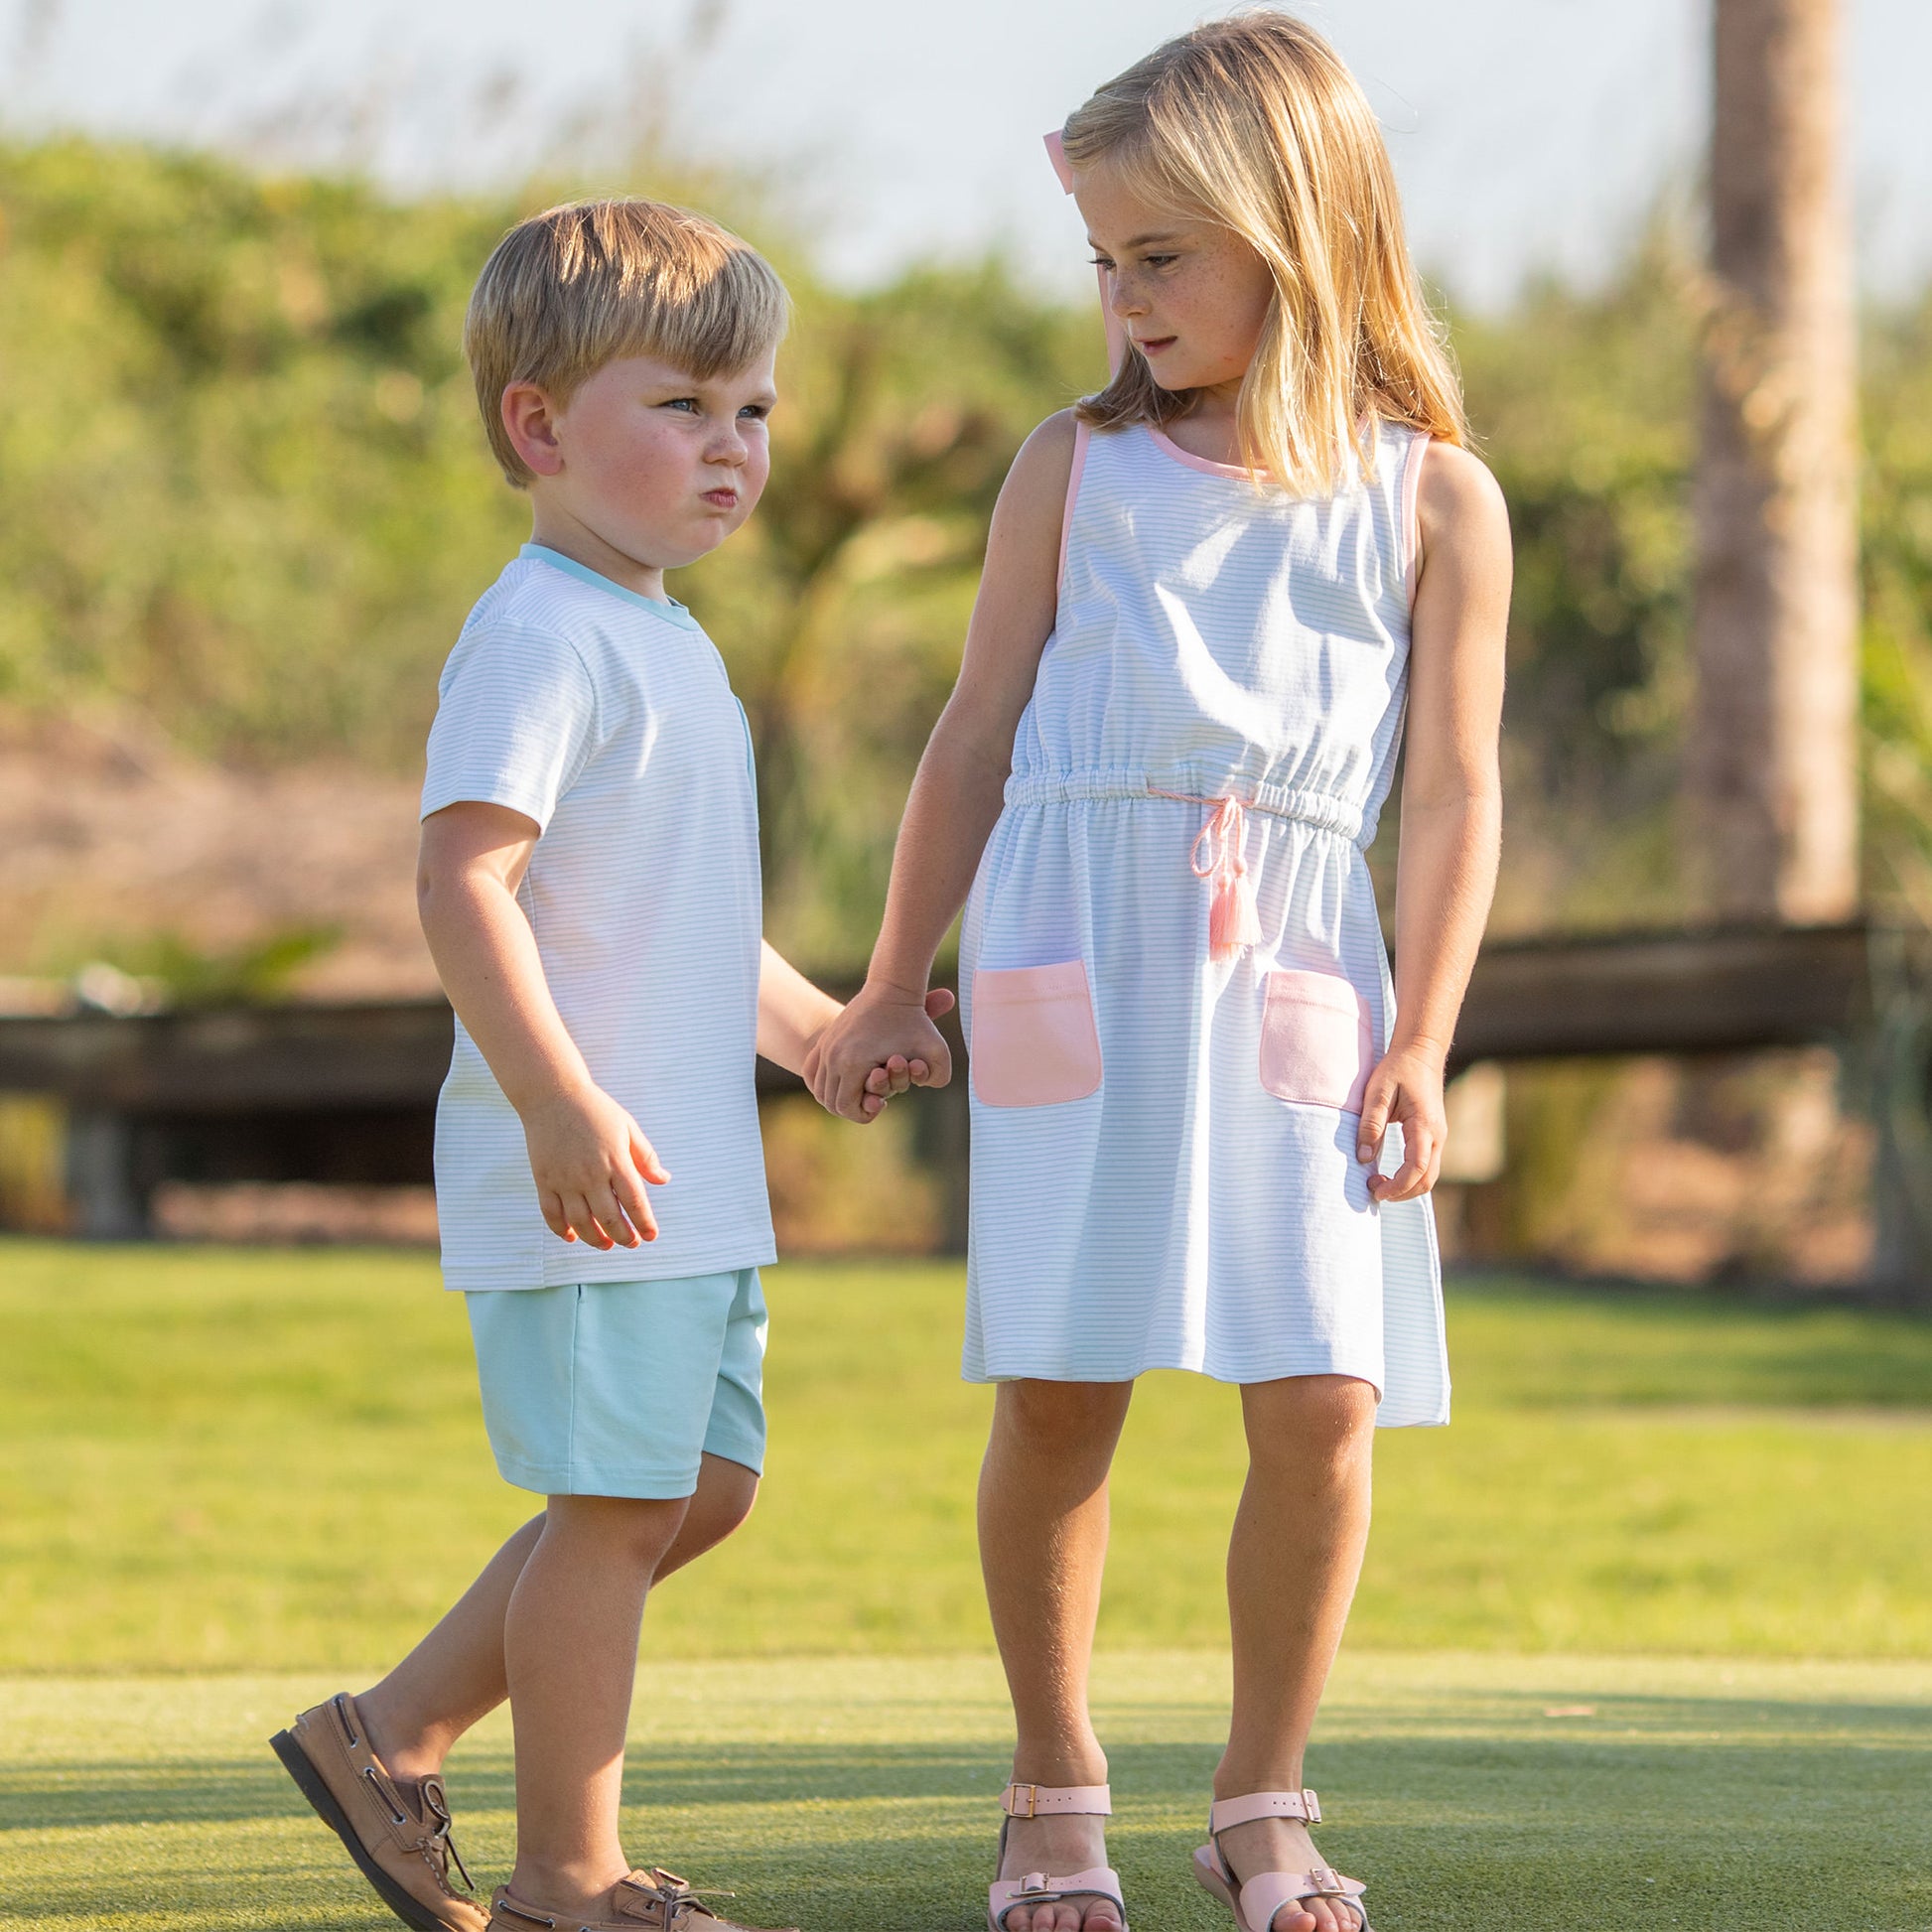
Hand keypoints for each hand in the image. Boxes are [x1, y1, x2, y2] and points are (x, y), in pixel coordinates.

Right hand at [519, 1081, 669, 1247]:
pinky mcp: (544, 1179)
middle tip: (632, 1243)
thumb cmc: (595, 1110)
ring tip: (607, 1244)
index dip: (644, 1223)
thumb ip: (645, 1156)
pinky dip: (561, 1230)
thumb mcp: (627, 1127)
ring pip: (581, 1222)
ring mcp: (565, 1179)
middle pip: (610, 1218)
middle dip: (624, 1236)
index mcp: (615, 1160)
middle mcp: (590, 1174)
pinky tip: (572, 1236)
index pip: (635, 1202)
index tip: (651, 1236)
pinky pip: (551, 1214)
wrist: (553, 1095)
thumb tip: (664, 1180)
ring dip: (596, 1239)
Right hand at [804, 984, 955, 1123]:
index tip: (881, 1104)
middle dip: (852, 1109)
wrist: (892, 989)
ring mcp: (825, 1047)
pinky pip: (811, 1072)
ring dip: (837, 1097)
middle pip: (831, 1102)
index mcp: (853, 1063)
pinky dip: (823, 1083)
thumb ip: (938, 1077)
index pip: (846, 1107)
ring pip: (819, 1089)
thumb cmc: (915, 1023)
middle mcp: (832, 1056)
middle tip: (872, 1102)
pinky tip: (845, 1082)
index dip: (863, 1114)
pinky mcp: (823, 1040)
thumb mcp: (937, 1051)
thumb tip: (920, 1086)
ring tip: (860, 1093)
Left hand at [1356, 1043, 1447, 1202]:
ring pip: (1429, 1175)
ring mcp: (1438, 1137)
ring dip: (1406, 1187)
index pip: (1416, 1168)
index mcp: (1424, 1125)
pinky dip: (1410, 1177)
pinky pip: (1427, 1165)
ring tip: (1378, 1181)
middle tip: (1373, 1189)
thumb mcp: (1377, 1092)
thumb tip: (1364, 1157)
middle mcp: (1437, 1135)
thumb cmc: (1398, 1070)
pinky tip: (1389, 1174)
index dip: (1397, 1186)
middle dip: (1401, 1192)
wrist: (1421, 1053)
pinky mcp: (1434, 1136)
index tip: (1375, 1190)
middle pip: (1427, 1180)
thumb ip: (1370, 1124)